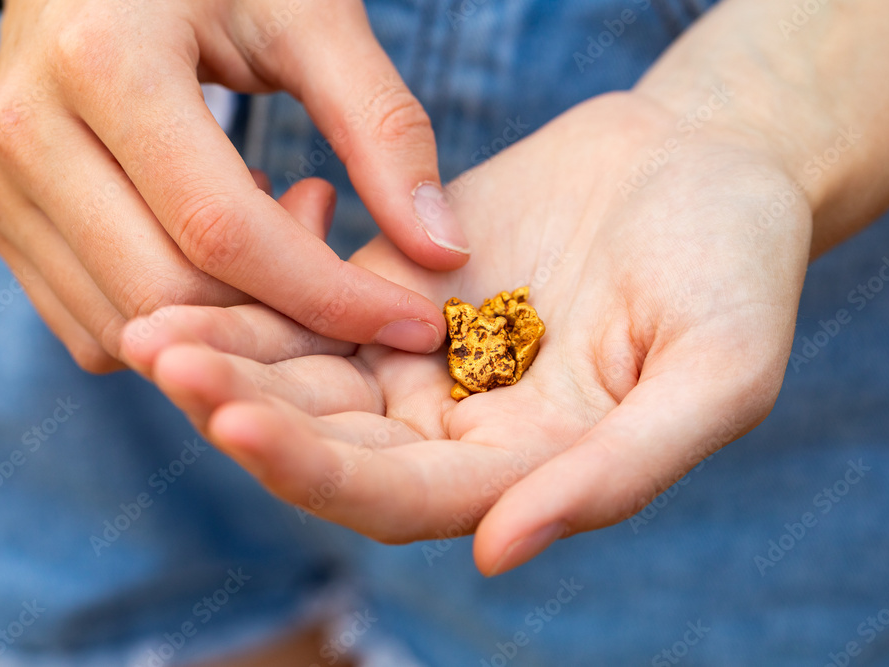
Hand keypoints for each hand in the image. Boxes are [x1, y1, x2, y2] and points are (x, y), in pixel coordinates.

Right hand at [0, 0, 467, 371]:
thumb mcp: (312, 21)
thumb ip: (384, 129)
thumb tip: (444, 253)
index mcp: (105, 61)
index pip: (225, 231)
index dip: (331, 298)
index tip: (414, 323)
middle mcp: (28, 132)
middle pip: (171, 293)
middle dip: (279, 313)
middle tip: (327, 223)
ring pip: (129, 325)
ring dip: (228, 314)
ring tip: (272, 217)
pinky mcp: (1, 217)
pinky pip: (95, 326)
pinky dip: (175, 316)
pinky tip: (212, 241)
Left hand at [123, 92, 810, 574]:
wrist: (708, 164)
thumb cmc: (735, 267)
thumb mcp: (719, 372)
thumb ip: (621, 472)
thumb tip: (499, 553)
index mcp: (524, 473)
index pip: (400, 499)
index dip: (317, 471)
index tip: (237, 421)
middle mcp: (458, 432)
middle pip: (328, 446)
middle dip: (243, 409)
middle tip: (164, 356)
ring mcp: (421, 362)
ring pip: (305, 378)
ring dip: (229, 354)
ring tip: (153, 324)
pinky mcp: (396, 292)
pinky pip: (313, 302)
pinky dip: (261, 288)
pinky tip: (210, 252)